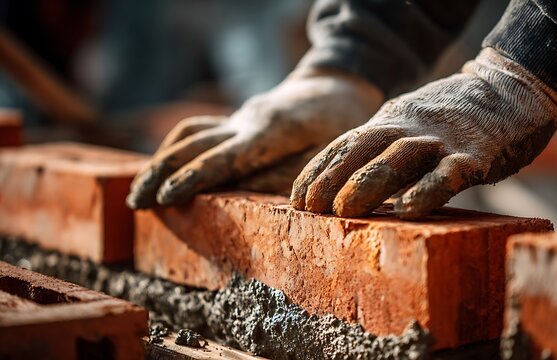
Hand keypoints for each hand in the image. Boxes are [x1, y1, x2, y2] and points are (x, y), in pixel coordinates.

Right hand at [126, 68, 383, 208]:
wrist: (335, 87)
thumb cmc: (340, 124)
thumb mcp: (329, 151)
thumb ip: (289, 174)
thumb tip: (248, 197)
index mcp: (271, 131)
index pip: (224, 157)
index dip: (193, 179)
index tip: (165, 198)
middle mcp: (247, 121)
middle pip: (193, 144)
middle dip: (161, 174)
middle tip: (135, 203)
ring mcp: (238, 118)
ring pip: (188, 134)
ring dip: (159, 162)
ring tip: (138, 192)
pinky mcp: (236, 121)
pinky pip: (197, 130)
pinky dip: (174, 148)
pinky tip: (160, 168)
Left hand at [290, 48, 556, 218]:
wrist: (512, 89)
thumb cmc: (454, 117)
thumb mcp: (408, 124)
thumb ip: (382, 150)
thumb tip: (349, 186)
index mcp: (389, 122)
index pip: (344, 146)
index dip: (318, 172)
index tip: (296, 199)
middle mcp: (408, 127)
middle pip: (362, 150)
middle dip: (331, 179)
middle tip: (308, 208)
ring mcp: (441, 140)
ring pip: (397, 158)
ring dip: (367, 183)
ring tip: (343, 211)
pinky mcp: (476, 154)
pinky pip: (449, 172)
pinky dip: (428, 190)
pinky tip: (409, 210)